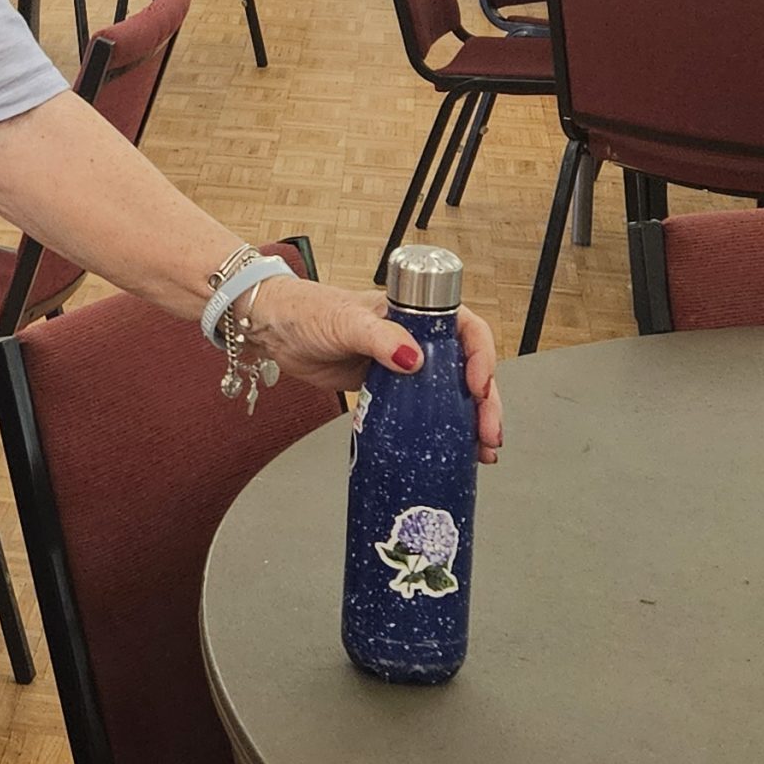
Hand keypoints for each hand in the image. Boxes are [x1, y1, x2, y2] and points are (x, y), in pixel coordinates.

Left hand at [243, 278, 502, 462]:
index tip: (477, 386)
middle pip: (467, 370)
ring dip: (471, 421)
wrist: (273, 331)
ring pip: (451, 395)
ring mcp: (405, 368)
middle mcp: (418, 340)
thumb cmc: (307, 313)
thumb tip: (415, 359)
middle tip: (489, 433)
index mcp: (414, 315)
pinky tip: (456, 451)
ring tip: (484, 451)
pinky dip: (443, 430)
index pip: (466, 330)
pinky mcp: (389, 391)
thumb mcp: (345, 321)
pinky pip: (424, 411)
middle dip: (485, 402)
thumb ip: (379, 337)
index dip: (481, 358)